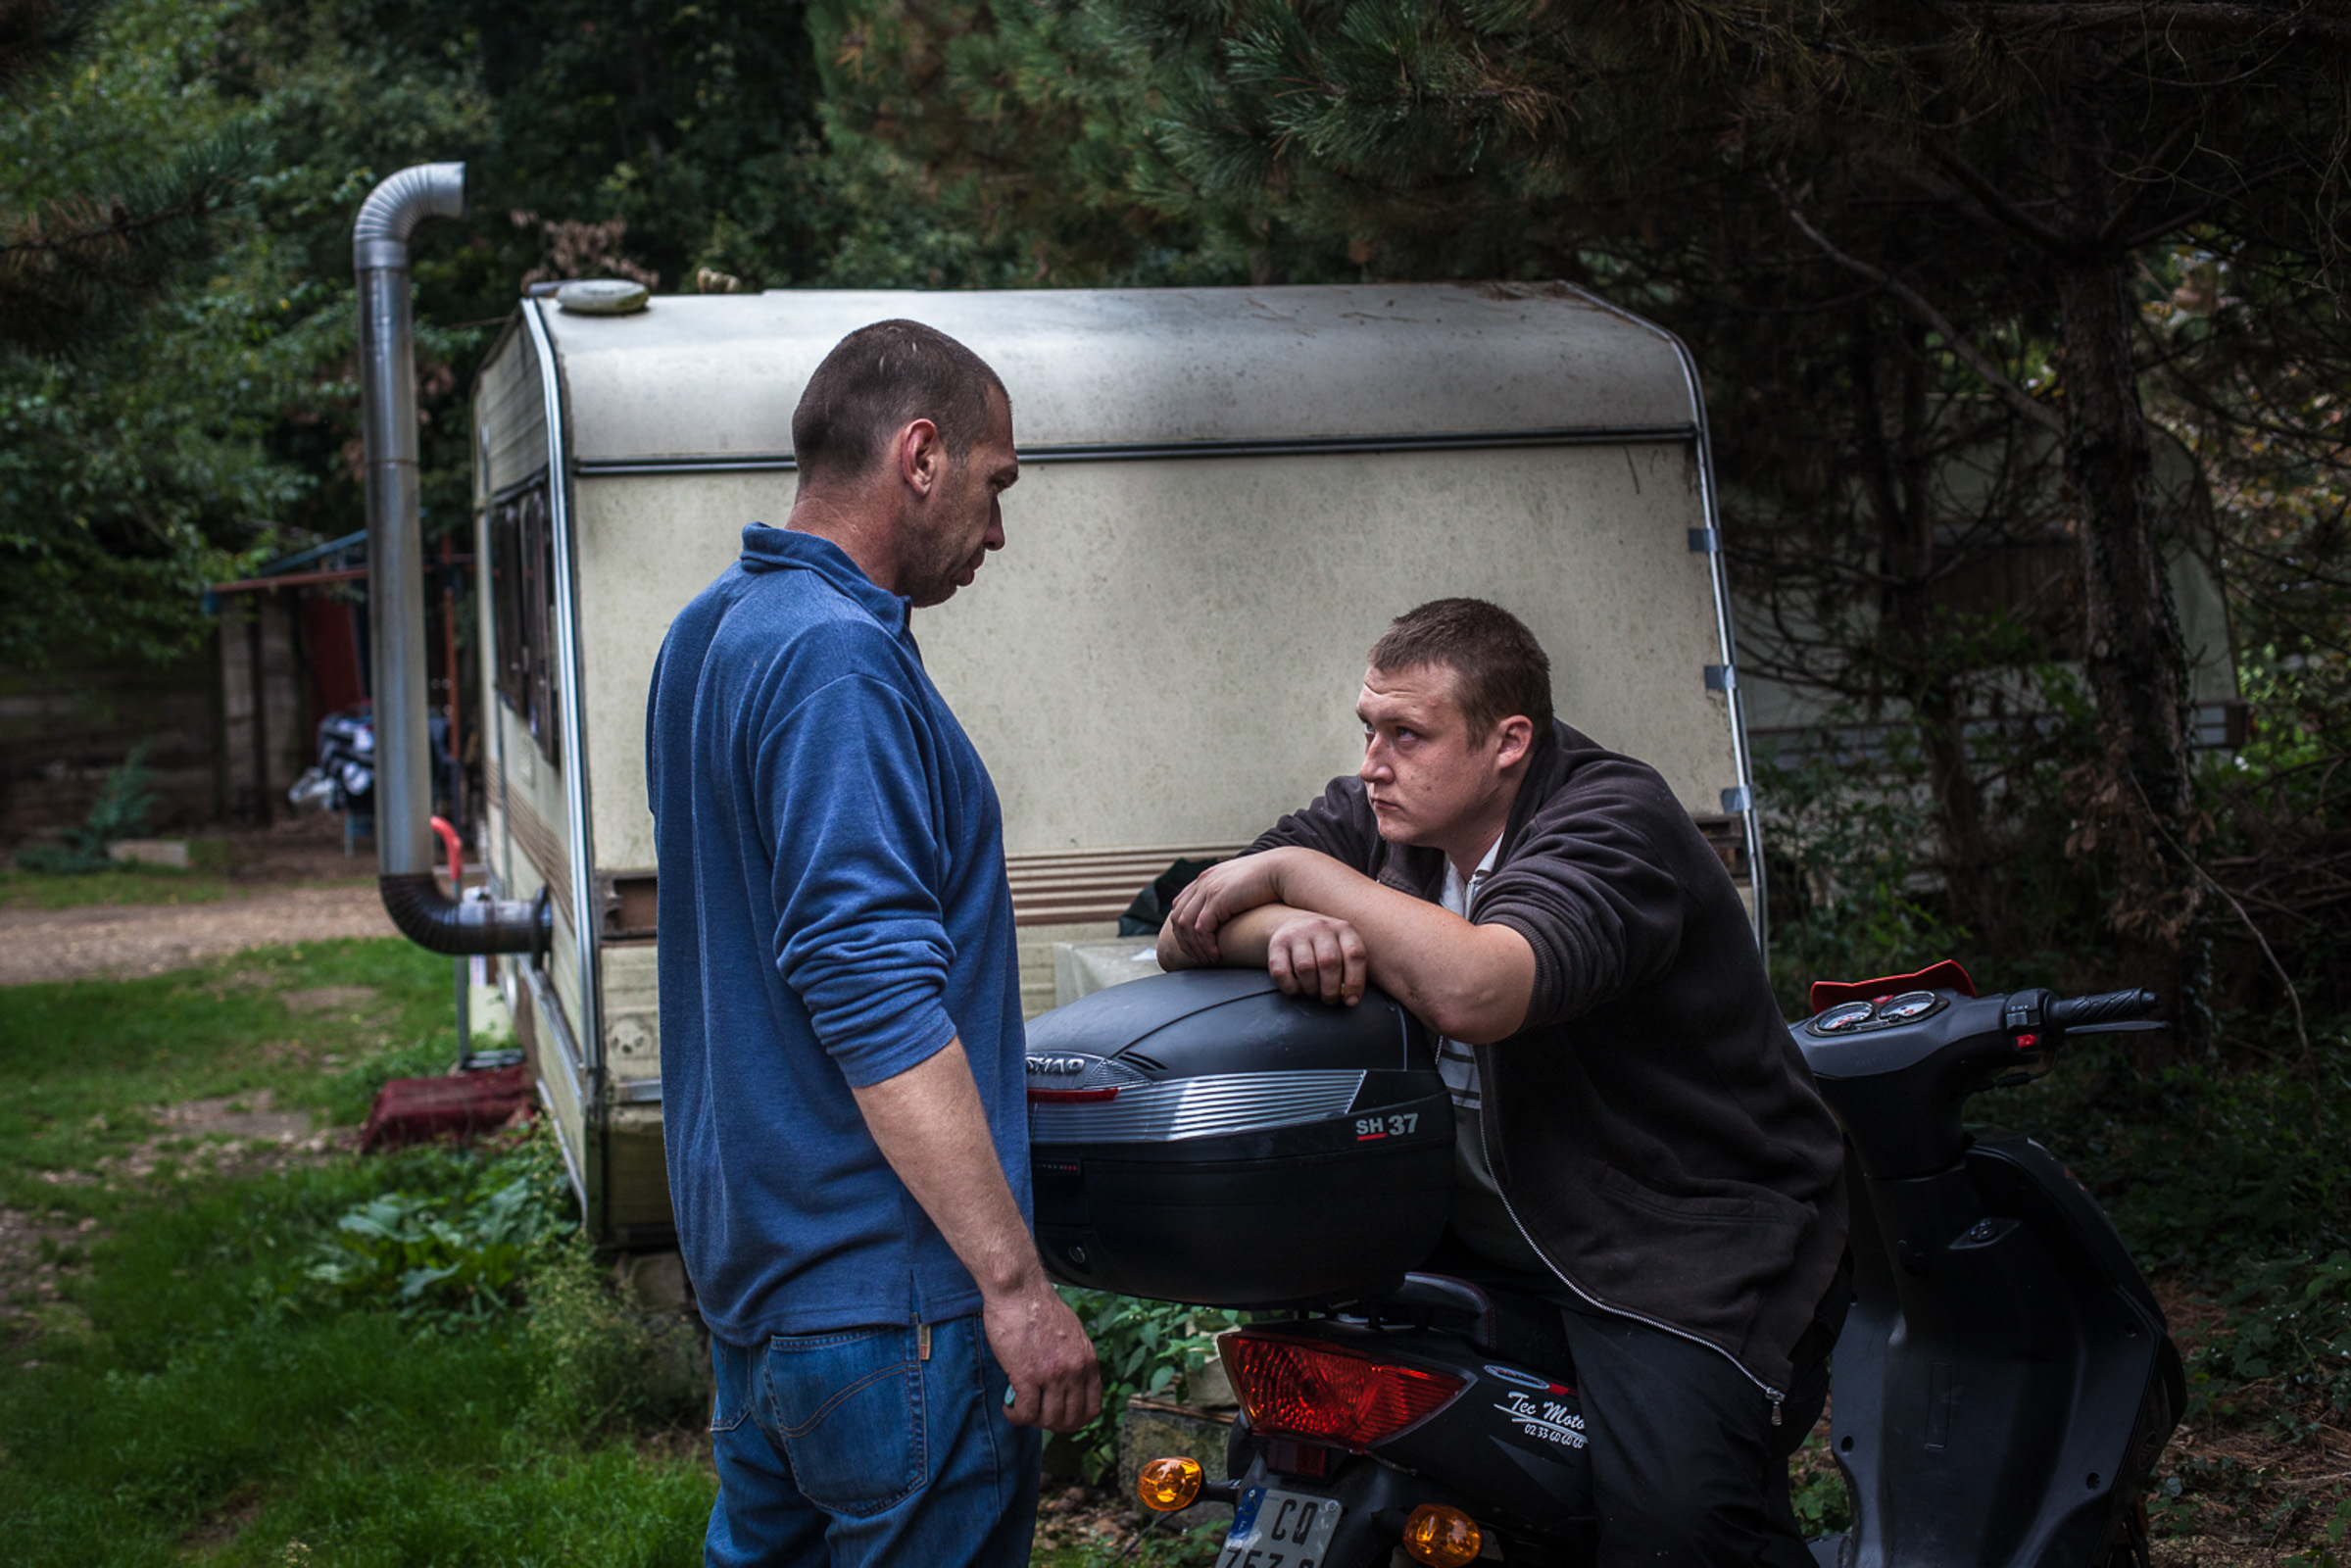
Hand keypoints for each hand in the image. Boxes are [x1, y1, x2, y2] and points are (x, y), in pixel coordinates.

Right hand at [984, 1272, 1102, 1432]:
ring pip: (1047, 1420)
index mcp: (1088, 1360)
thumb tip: (1069, 1381)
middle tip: (1036, 1416)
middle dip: (1051, 1425)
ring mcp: (1053, 1375)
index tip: (1059, 1418)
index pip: (1092, 1408)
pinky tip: (1009, 1407)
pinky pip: (1025, 1413)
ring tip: (1019, 1410)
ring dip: (1031, 1421)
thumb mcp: (1072, 1334)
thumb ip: (1074, 1359)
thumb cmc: (1039, 1308)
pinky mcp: (1028, 1376)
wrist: (1019, 1290)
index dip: (1075, 1421)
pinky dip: (1015, 1416)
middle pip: (1070, 1420)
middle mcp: (1075, 1371)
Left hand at [1165, 853, 1287, 964]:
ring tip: (1208, 959)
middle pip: (1178, 916)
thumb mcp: (1241, 887)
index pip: (1180, 905)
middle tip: (1198, 958)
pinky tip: (1216, 955)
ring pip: (1186, 925)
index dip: (1183, 929)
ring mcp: (1208, 889)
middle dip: (1185, 941)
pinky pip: (1201, 928)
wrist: (1283, 871)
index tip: (1195, 946)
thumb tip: (1228, 914)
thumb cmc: (1269, 883)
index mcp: (1206, 878)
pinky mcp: (1217, 899)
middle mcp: (1203, 882)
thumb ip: (1229, 897)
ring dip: (1195, 946)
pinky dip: (1205, 945)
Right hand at [1265, 911, 1368, 1005]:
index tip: (1351, 1001)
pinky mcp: (1277, 944)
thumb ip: (1351, 971)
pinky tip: (1298, 989)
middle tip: (1330, 999)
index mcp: (1344, 929)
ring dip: (1311, 989)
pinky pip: (1281, 973)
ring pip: (1305, 968)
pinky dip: (1291, 988)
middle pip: (1329, 963)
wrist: (1295, 924)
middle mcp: (1321, 928)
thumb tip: (1350, 1000)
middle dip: (1331, 989)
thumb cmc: (1326, 947)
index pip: (1355, 955)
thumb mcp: (1344, 950)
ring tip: (1314, 992)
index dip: (1355, 982)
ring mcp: (1297, 934)